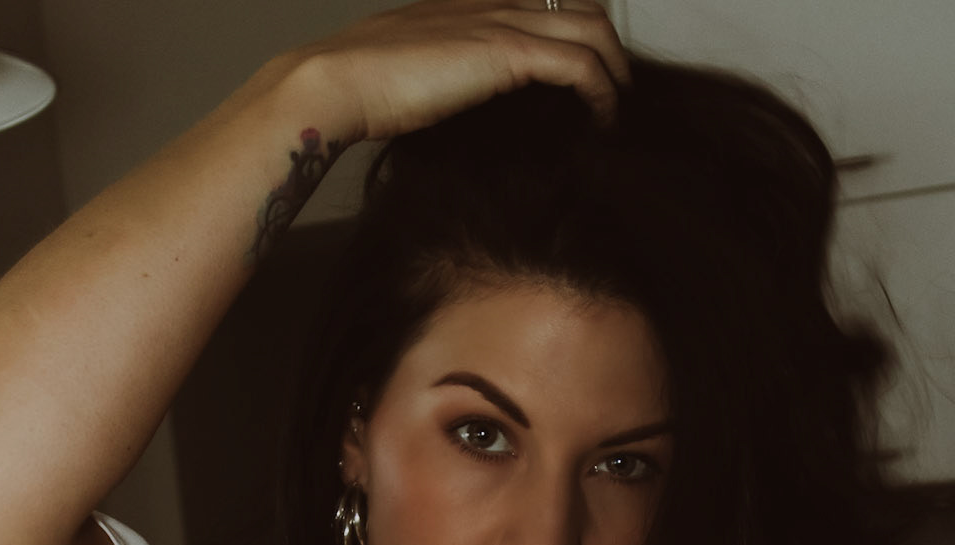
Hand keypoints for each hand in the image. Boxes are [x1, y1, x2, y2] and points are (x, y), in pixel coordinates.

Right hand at [283, 0, 633, 146]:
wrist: (338, 83)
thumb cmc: (364, 93)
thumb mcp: (417, 80)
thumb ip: (450, 84)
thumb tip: (464, 119)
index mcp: (473, 4)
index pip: (547, 3)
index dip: (577, 35)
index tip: (586, 83)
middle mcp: (493, 2)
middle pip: (581, 6)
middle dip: (610, 51)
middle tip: (615, 99)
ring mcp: (501, 21)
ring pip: (591, 27)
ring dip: (615, 72)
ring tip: (616, 113)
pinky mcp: (506, 51)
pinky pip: (578, 63)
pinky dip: (601, 92)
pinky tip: (602, 122)